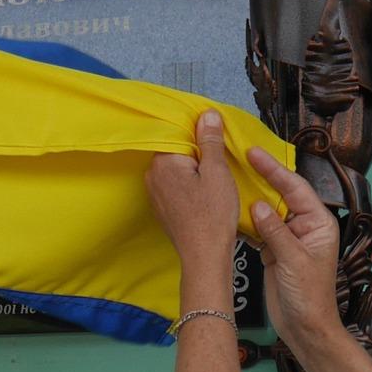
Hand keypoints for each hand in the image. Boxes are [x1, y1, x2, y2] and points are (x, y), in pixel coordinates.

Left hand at [146, 111, 240, 297]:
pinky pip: (175, 185)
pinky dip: (190, 185)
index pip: (179, 132)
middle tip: (219, 162)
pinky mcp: (162, 207)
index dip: (200, 134)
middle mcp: (152, 175)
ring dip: (195, 169)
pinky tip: (205, 194)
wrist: (204, 255)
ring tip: (214, 180)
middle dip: (198, 152)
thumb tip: (207, 115)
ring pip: (177, 168)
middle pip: (177, 150)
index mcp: (163, 162)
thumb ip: (210, 141)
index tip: (216, 139)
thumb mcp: (217, 171)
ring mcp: (154, 193)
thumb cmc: (212, 216)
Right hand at [245, 148, 344, 346]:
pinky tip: (227, 210)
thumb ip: (275, 232)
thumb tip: (258, 205)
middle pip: (280, 194)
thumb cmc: (309, 295)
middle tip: (238, 157)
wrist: (305, 327)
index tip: (253, 153)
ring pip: (266, 210)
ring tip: (229, 178)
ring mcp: (287, 238)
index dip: (274, 169)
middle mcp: (303, 226)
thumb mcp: (293, 261)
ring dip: (249, 197)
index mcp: (318, 222)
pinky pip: (257, 229)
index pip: (295, 188)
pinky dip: (243, 221)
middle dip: (261, 177)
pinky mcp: (272, 251)